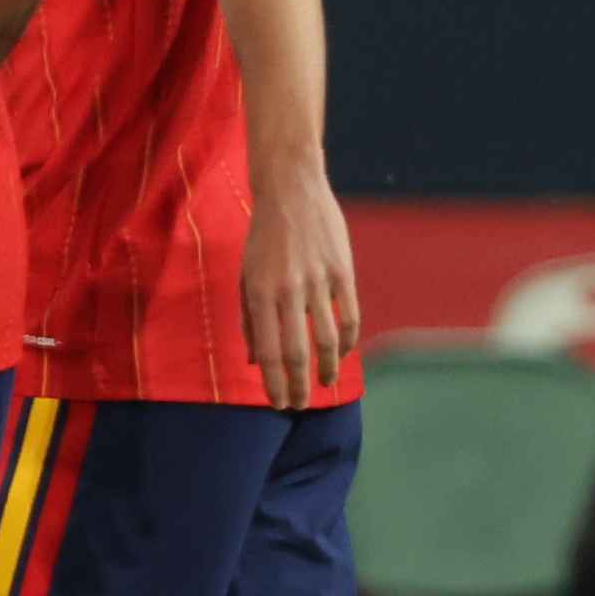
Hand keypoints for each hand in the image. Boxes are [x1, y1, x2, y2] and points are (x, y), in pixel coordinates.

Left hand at [240, 159, 358, 410]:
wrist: (291, 190)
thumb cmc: (263, 238)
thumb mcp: (245, 276)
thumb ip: (250, 319)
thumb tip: (254, 361)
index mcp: (259, 292)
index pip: (267, 350)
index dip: (274, 382)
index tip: (278, 403)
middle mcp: (288, 290)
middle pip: (296, 351)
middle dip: (298, 385)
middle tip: (300, 405)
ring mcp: (318, 281)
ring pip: (327, 338)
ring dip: (327, 368)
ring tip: (325, 384)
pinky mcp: (342, 271)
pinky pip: (349, 315)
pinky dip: (348, 340)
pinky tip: (343, 354)